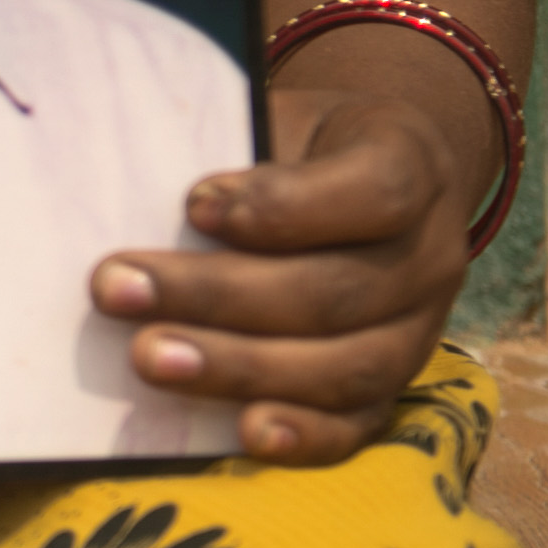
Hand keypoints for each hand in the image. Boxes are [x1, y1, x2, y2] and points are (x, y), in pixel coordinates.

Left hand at [94, 87, 476, 464]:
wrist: (369, 177)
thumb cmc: (301, 143)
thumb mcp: (281, 113)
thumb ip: (231, 145)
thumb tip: (134, 188)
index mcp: (410, 164)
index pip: (372, 191)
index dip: (286, 205)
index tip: (194, 203)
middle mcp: (430, 255)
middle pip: (334, 290)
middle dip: (217, 295)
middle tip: (117, 289)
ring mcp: (420, 330)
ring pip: (344, 365)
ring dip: (240, 367)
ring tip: (150, 357)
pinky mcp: (394, 387)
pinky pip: (358, 423)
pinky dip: (303, 434)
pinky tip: (242, 433)